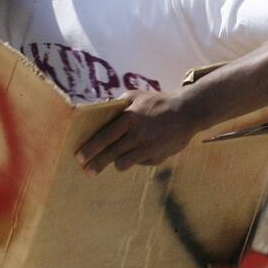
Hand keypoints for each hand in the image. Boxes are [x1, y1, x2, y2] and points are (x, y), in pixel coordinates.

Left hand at [76, 90, 200, 174]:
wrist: (188, 112)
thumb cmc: (158, 102)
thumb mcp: (136, 96)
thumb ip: (117, 103)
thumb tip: (97, 110)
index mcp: (130, 117)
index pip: (105, 136)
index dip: (91, 148)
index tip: (80, 157)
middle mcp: (138, 134)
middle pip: (111, 154)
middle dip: (97, 164)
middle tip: (87, 171)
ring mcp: (149, 148)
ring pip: (124, 163)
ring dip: (117, 162)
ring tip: (115, 159)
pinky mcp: (158, 158)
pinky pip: (139, 163)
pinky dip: (136, 159)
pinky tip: (140, 151)